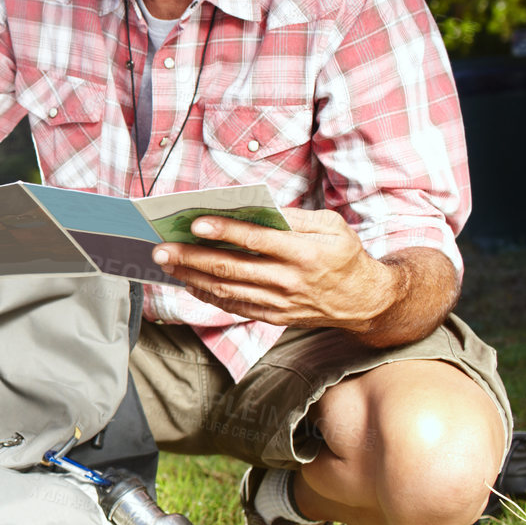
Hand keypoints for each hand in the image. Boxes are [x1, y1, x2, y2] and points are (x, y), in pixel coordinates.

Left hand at [150, 208, 400, 331]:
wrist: (364, 301)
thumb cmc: (344, 255)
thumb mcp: (331, 226)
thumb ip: (294, 217)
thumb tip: (255, 208)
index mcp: (305, 252)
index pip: (257, 240)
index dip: (225, 232)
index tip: (196, 223)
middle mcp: (289, 280)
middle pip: (232, 268)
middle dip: (192, 257)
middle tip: (161, 248)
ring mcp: (279, 303)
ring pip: (227, 289)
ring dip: (191, 275)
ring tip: (166, 262)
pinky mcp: (273, 317)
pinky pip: (234, 306)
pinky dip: (207, 295)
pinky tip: (188, 281)